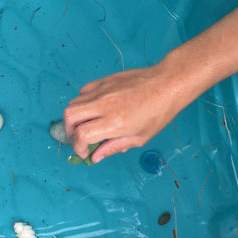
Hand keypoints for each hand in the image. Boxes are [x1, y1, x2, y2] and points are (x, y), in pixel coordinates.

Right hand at [62, 60, 191, 163]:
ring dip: (75, 117)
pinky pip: (84, 91)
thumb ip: (114, 147)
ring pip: (73, 103)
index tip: (85, 153)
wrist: (167, 84)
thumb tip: (96, 157)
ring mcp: (102, 90)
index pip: (81, 135)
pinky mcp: (104, 80)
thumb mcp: (139, 138)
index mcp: (114, 123)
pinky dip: (82, 102)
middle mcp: (104, 105)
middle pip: (69, 116)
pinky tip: (93, 109)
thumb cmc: (158, 114)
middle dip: (69, 131)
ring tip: (86, 124)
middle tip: (79, 138)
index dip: (78, 148)